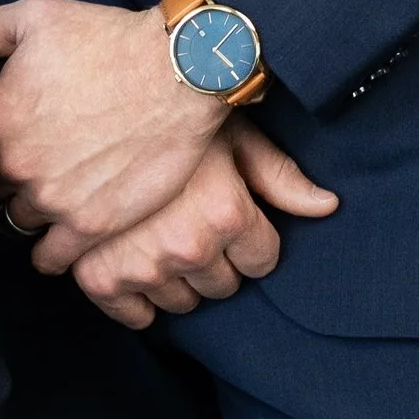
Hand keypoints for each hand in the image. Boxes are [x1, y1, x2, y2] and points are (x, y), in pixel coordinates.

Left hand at [0, 0, 225, 248]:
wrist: (180, 72)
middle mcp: (14, 164)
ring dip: (20, 212)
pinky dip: (47, 253)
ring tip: (38, 200)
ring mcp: (50, 199)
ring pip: (12, 223)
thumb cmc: (107, 36)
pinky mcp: (89, 225)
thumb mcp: (31, 15)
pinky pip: (49, 258)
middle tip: (16, 169)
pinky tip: (52, 243)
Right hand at [61, 116, 337, 326]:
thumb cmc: (171, 112)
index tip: (228, 217)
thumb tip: (327, 206)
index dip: (248, 239)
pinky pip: (132, 315)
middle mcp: (188, 246)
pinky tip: (132, 267)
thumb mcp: (234, 134)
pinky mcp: (99, 278)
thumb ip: (279, 176)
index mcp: (226, 214)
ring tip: (158, 237)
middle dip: (212, 260)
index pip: (260, 261)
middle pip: (222, 286)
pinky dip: (133, 300)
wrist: (91, 102)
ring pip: (180, 302)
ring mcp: (142, 266)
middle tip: (190, 222)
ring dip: (175, 278)